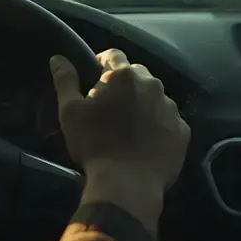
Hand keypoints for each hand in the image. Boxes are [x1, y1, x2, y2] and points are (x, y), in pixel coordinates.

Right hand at [50, 49, 190, 192]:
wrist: (127, 184)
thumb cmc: (94, 145)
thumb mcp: (71, 113)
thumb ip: (65, 81)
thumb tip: (58, 58)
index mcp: (124, 76)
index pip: (113, 55)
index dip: (101, 65)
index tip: (93, 81)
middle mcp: (152, 85)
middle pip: (136, 75)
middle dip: (123, 85)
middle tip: (109, 108)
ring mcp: (171, 108)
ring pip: (154, 97)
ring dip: (142, 104)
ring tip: (129, 128)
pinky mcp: (182, 131)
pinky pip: (168, 120)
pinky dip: (158, 125)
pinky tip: (146, 143)